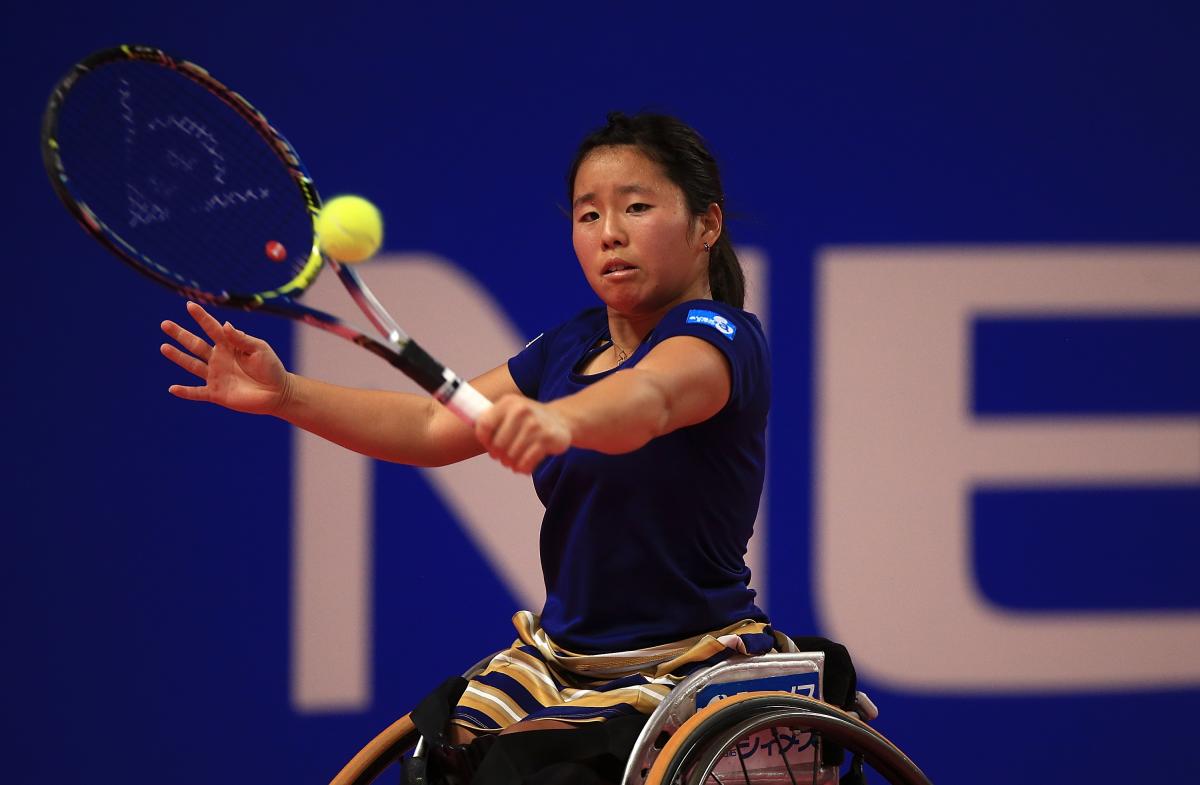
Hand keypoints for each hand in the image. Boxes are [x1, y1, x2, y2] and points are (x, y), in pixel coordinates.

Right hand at [160, 301, 292, 414]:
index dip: (201, 317)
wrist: (277, 393)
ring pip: (192, 365)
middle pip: (195, 344)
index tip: (189, 305)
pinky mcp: (216, 393)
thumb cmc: (271, 368)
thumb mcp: (259, 349)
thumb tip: (225, 324)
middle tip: (165, 324)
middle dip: (180, 334)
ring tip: (164, 347)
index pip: (212, 328)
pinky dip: (185, 392)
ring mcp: (216, 376)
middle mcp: (219, 359)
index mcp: (229, 345)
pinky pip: (197, 393)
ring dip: (178, 357)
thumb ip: (241, 339)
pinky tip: (172, 389)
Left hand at [475, 394, 570, 473]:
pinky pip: (525, 463)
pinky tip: (526, 465)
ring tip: (515, 461)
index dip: (484, 440)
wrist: (561, 420)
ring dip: (511, 464)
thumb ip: (491, 420)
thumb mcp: (510, 411)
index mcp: (508, 402)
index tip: (490, 446)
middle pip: (497, 445)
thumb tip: (466, 426)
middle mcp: (521, 410)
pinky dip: (523, 468)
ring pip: (511, 456)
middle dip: (499, 456)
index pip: (484, 425)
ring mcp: (535, 424)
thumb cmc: (529, 420)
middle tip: (504, 457)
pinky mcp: (547, 439)